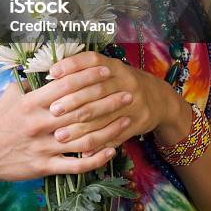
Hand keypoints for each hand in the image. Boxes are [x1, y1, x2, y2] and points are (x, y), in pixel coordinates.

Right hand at [0, 70, 120, 186]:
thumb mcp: (11, 94)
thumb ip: (31, 80)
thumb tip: (51, 63)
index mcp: (31, 102)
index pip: (66, 85)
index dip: (88, 76)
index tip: (106, 70)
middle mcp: (39, 123)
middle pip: (80, 110)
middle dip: (107, 99)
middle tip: (127, 92)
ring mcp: (43, 146)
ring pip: (83, 138)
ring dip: (108, 128)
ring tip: (126, 118)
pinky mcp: (45, 167)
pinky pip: (75, 164)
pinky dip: (96, 158)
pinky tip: (112, 149)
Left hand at [45, 51, 189, 154]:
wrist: (158, 98)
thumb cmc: (121, 83)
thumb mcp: (108, 71)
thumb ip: (84, 72)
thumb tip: (52, 75)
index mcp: (115, 65)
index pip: (92, 60)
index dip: (72, 65)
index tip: (52, 73)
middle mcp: (126, 80)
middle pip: (96, 89)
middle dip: (72, 101)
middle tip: (53, 110)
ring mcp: (134, 102)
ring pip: (103, 116)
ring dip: (80, 127)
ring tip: (60, 135)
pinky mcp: (138, 122)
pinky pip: (115, 135)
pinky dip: (97, 143)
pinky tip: (81, 149)